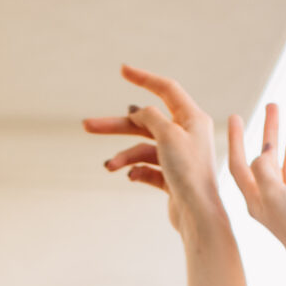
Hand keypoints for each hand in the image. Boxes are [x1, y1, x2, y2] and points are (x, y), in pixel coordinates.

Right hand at [83, 63, 226, 237]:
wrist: (197, 215)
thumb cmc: (188, 172)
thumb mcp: (167, 134)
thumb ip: (150, 116)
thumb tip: (138, 112)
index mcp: (192, 119)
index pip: (166, 89)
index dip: (144, 78)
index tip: (122, 70)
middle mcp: (187, 135)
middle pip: (145, 123)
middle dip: (116, 126)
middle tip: (88, 125)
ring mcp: (178, 158)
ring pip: (143, 149)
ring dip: (124, 156)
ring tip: (108, 166)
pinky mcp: (171, 179)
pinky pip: (147, 169)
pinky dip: (136, 171)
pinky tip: (130, 176)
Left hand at [226, 104, 285, 274]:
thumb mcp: (274, 194)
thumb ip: (264, 170)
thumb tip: (261, 152)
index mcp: (256, 203)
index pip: (240, 166)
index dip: (235, 141)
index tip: (235, 117)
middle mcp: (272, 207)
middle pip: (266, 164)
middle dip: (269, 135)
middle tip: (273, 107)